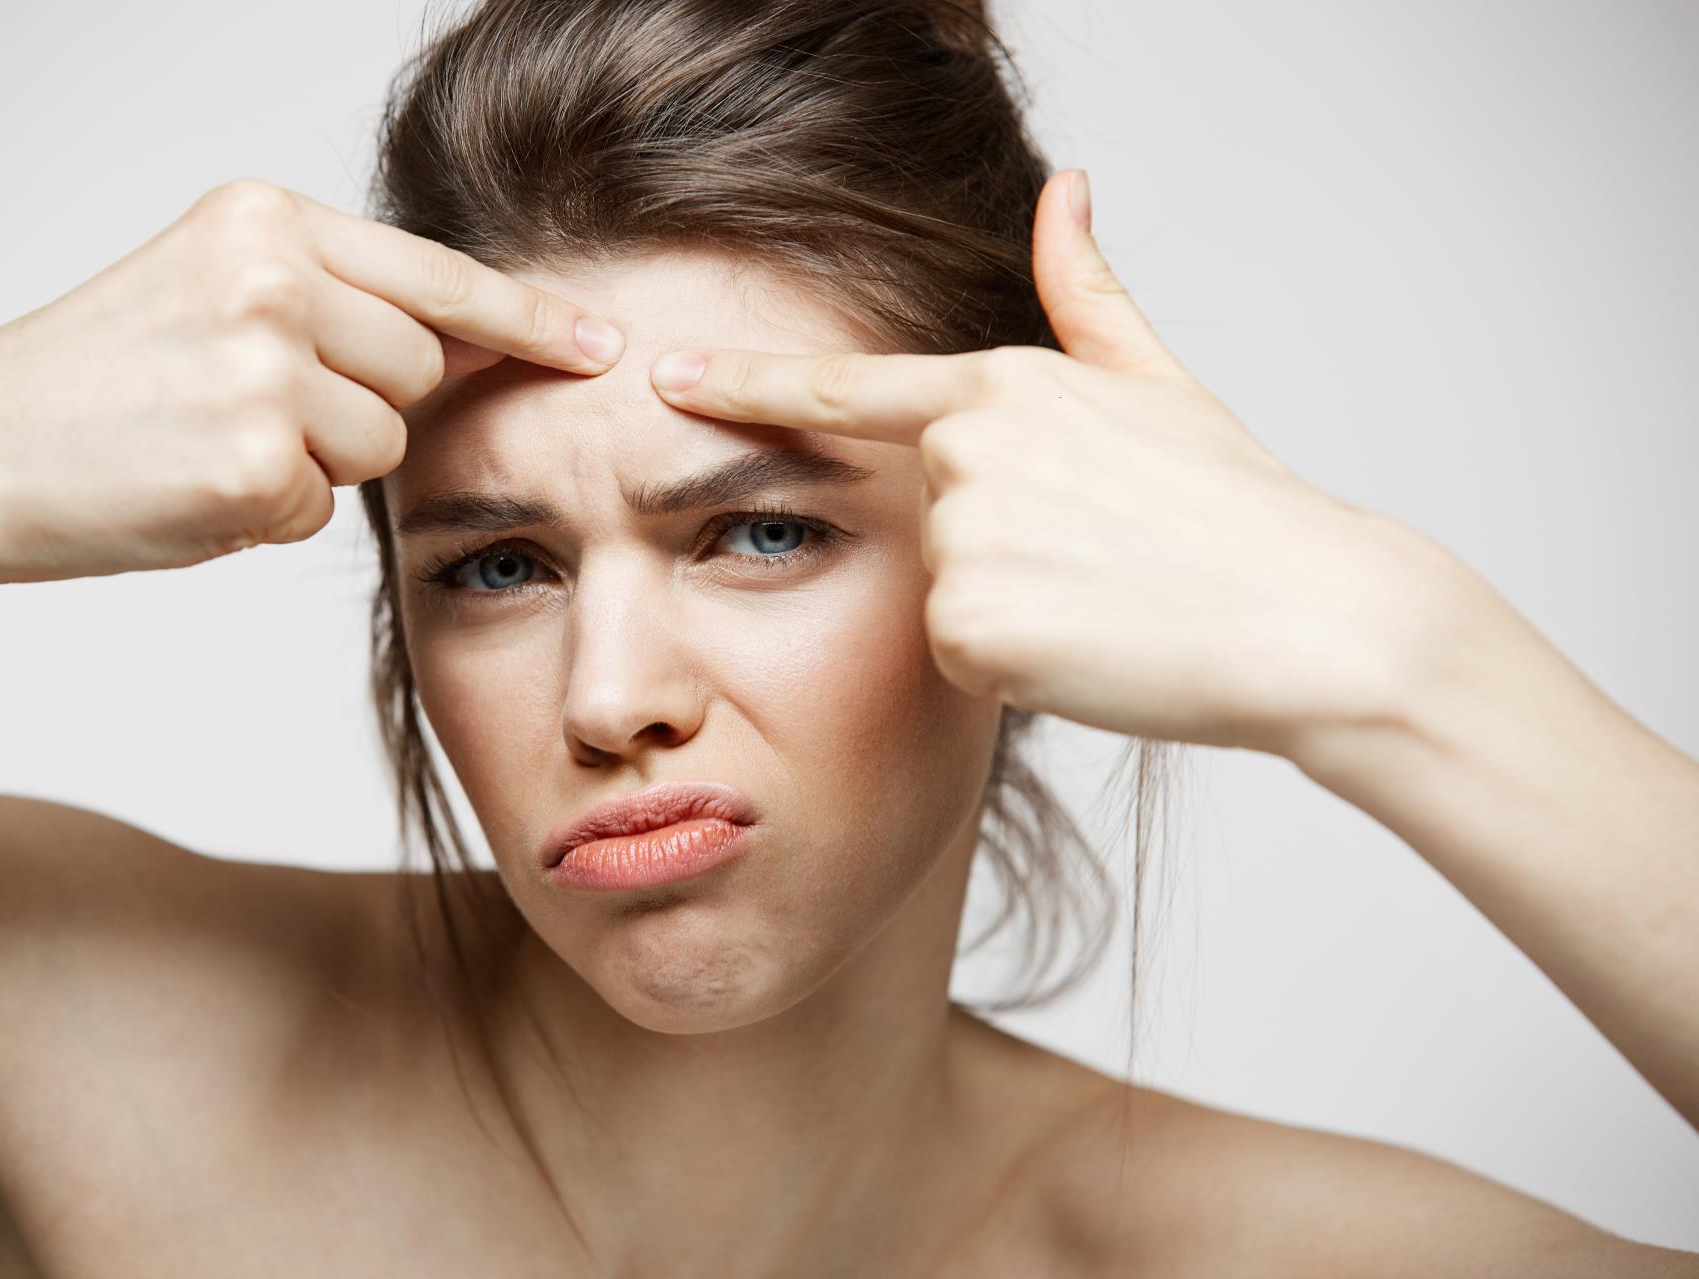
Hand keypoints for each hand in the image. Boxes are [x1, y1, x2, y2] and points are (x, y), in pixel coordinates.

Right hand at [0, 179, 625, 584]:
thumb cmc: (95, 381)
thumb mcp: (212, 290)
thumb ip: (333, 301)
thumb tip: (467, 342)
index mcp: (263, 221)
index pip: (435, 274)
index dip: (528, 317)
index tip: (601, 343)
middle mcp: (271, 279)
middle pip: (417, 371)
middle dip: (361, 407)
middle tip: (242, 407)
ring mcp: (262, 369)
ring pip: (379, 446)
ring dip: (314, 464)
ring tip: (206, 440)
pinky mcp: (249, 463)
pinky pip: (320, 508)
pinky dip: (265, 514)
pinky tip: (187, 486)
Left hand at [648, 170, 1452, 754]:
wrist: (1309, 615)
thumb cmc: (1239, 510)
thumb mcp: (1159, 385)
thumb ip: (1087, 294)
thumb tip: (1065, 191)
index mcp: (1003, 386)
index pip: (847, 390)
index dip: (748, 386)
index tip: (665, 376)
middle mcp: (966, 450)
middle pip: (927, 526)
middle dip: (997, 556)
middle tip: (1099, 562)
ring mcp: (963, 536)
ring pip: (942, 601)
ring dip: (1010, 614)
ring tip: (1104, 602)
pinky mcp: (966, 624)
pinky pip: (960, 662)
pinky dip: (1016, 670)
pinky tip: (1091, 647)